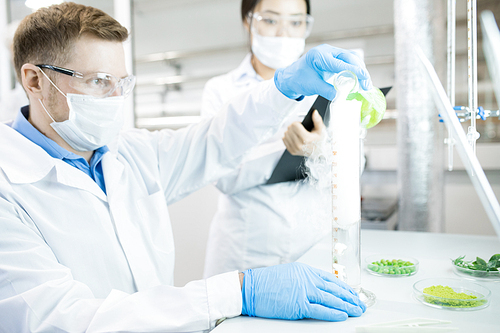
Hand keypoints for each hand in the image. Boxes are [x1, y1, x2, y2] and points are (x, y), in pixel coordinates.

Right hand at [241, 262, 365, 321]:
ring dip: (347, 306)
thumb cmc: (265, 282)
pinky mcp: (298, 305)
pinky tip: (343, 315)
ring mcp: (304, 291)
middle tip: (360, 304)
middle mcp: (307, 279)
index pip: (331, 279)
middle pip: (335, 289)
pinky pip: (321, 310)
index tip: (353, 294)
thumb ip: (304, 279)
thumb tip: (318, 287)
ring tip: (357, 310)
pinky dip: (334, 313)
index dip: (345, 288)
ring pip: (331, 299)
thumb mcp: (289, 274)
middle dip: (350, 298)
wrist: (250, 287)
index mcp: (305, 270)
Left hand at [274, 44, 371, 100]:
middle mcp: (327, 51)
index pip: (342, 63)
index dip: (355, 71)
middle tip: (367, 85)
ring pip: (350, 59)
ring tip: (365, 84)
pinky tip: (358, 80)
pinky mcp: (333, 59)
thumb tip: (340, 95)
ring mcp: (331, 54)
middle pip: (350, 58)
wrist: (290, 77)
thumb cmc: (298, 79)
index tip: (364, 79)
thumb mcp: (312, 86)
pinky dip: (354, 71)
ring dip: (359, 71)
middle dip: (360, 71)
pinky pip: (347, 62)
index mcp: (320, 55)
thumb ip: (326, 90)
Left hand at [283, 110, 324, 155]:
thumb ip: (317, 120)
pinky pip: (284, 140)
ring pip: (285, 134)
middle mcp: (299, 145)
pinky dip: (288, 137)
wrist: (319, 152)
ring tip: (297, 133)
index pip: (294, 125)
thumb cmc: (319, 140)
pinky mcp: (291, 151)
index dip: (298, 123)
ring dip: (290, 132)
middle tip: (300, 129)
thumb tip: (314, 112)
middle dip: (294, 127)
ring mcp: (295, 149)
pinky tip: (294, 137)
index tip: (301, 125)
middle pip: (289, 129)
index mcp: (306, 139)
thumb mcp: (321, 129)